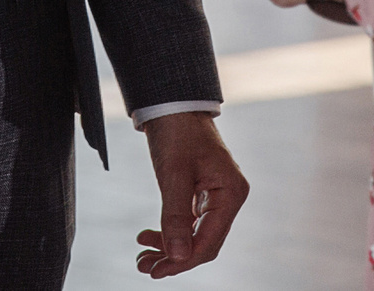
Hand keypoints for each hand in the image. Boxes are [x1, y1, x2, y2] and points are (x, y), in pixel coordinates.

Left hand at [137, 112, 247, 277]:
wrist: (172, 102)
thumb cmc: (176, 131)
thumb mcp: (173, 174)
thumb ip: (176, 217)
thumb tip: (177, 256)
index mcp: (231, 193)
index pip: (209, 242)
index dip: (182, 261)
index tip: (156, 271)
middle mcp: (229, 197)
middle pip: (203, 242)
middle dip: (173, 257)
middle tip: (144, 267)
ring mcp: (217, 195)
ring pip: (195, 234)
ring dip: (169, 247)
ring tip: (143, 257)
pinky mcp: (203, 192)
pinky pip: (190, 221)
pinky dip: (170, 231)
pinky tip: (149, 236)